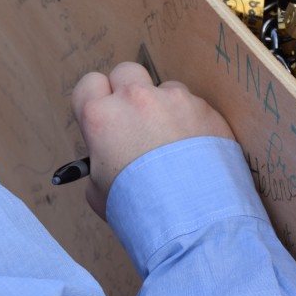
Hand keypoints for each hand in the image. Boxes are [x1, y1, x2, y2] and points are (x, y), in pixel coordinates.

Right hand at [71, 61, 234, 218]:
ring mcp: (174, 100)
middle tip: (135, 121)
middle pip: (126, 72)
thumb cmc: (140, 212)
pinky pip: (194, 106)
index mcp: (101, 117)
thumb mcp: (99, 191)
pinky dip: (193, 123)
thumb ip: (98, 163)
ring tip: (173, 146)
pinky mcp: (206, 109)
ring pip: (164, 90)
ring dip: (165, 108)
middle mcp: (136, 99)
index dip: (95, 100)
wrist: (192, 223)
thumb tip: (105, 157)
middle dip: (128, 92)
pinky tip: (196, 154)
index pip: (89, 83)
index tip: (103, 114)